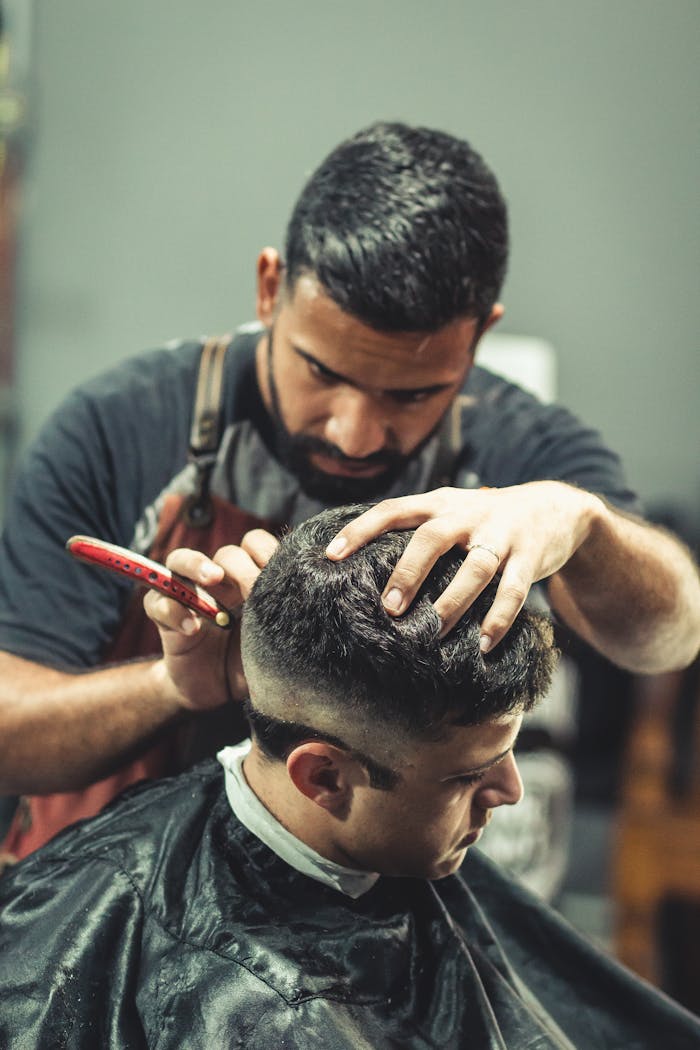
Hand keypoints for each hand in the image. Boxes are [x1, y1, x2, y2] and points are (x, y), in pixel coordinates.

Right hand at [144, 529, 278, 708]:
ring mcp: (188, 596)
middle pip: (223, 553)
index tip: (276, 573)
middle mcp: (218, 582)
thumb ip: (285, 622)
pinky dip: (173, 610)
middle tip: (248, 586)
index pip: (254, 544)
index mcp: (248, 579)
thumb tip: (316, 605)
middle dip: (237, 565)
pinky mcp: (165, 617)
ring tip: (211, 579)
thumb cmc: (250, 662)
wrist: (216, 691)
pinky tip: (193, 629)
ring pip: (178, 560)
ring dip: (195, 564)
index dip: (264, 551)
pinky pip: (157, 603)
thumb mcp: (273, 642)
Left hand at [325, 483, 599, 649]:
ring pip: (476, 567)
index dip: (360, 529)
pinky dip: (499, 617)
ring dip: (454, 601)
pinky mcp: (531, 556)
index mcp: (440, 503)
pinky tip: (485, 643)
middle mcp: (468, 514)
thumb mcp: (450, 512)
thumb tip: (360, 568)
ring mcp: (502, 534)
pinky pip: (514, 590)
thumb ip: (415, 531)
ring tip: (436, 631)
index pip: (393, 510)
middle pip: (432, 537)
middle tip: (389, 608)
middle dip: (409, 572)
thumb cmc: (485, 520)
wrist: (556, 507)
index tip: (330, 556)